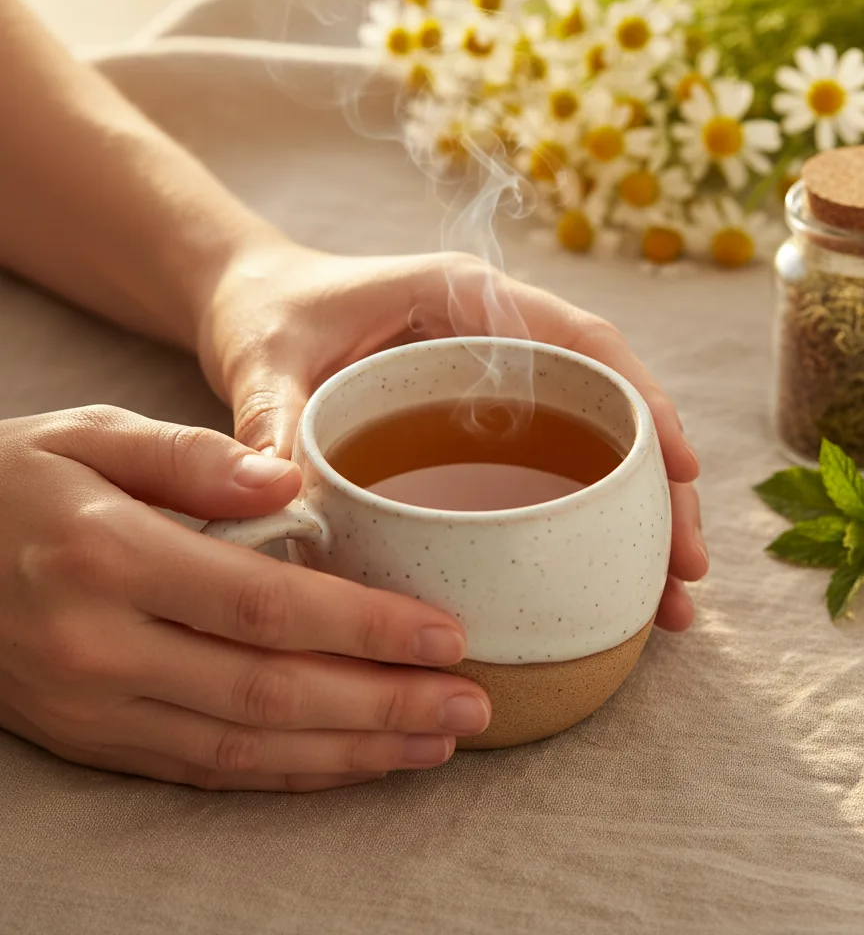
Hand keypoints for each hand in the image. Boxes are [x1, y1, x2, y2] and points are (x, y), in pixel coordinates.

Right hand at [0, 407, 490, 789]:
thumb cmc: (14, 481)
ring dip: (351, 752)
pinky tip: (350, 765)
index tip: (448, 635)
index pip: (269, 605)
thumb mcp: (91, 436)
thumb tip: (286, 479)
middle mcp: (103, 645)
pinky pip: (204, 769)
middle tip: (472, 707)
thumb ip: (189, 456)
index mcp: (110, 556)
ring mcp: (94, 706)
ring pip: (246, 746)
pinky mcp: (92, 738)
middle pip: (272, 690)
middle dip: (384, 705)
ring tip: (434, 745)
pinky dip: (287, 773)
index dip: (368, 628)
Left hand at [198, 246, 708, 630]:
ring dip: (639, 513)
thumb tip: (284, 502)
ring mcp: (499, 382)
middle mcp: (499, 337)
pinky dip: (588, 519)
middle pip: (609, 401)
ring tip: (668, 597)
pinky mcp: (484, 424)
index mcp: (464, 297)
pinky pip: (553, 465)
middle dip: (661, 481)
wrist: (252, 301)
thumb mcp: (263, 357)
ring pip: (593, 442)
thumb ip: (270, 416)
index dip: (642, 399)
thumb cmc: (268, 310)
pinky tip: (607, 578)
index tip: (682, 468)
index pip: (580, 339)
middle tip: (686, 567)